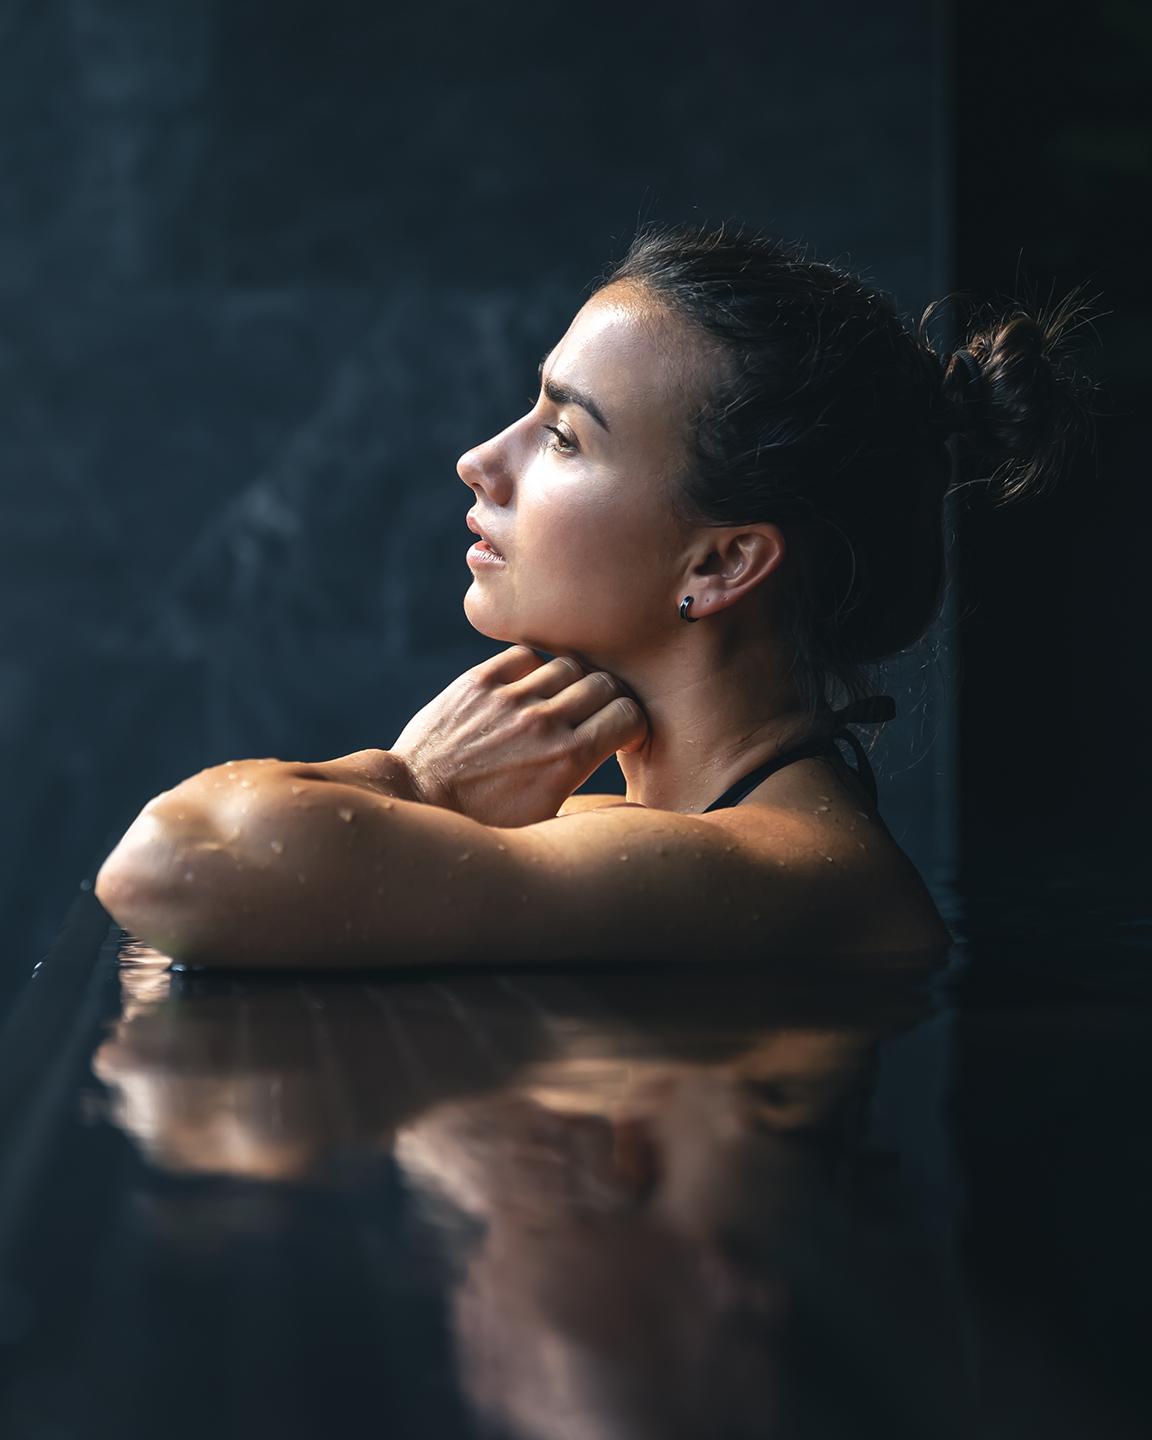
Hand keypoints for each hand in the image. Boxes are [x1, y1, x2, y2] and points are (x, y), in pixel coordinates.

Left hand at [389, 646, 648, 826]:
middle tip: (595, 716)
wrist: (417, 801)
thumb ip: (587, 794)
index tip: (621, 735)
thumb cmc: (484, 824)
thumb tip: (622, 785)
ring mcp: (509, 698)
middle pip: (605, 684)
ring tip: (559, 702)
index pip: (629, 715)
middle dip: (608, 701)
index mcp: (568, 759)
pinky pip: (524, 656)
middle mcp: (543, 722)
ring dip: (572, 682)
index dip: (631, 725)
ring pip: (568, 665)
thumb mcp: (546, 821)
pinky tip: (525, 690)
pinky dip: (532, 669)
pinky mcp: (478, 682)